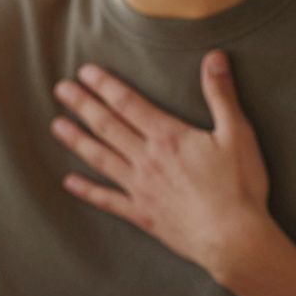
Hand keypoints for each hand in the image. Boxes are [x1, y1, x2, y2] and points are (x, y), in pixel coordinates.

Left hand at [51, 50, 274, 286]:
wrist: (233, 238)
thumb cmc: (239, 187)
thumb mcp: (237, 134)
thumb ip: (221, 95)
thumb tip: (214, 57)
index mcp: (168, 136)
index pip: (129, 103)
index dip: (105, 85)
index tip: (84, 72)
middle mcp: (147, 159)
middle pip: (107, 126)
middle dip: (83, 105)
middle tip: (60, 89)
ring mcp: (140, 188)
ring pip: (101, 158)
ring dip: (77, 141)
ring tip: (56, 126)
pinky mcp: (142, 214)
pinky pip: (107, 200)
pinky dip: (87, 191)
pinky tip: (69, 182)